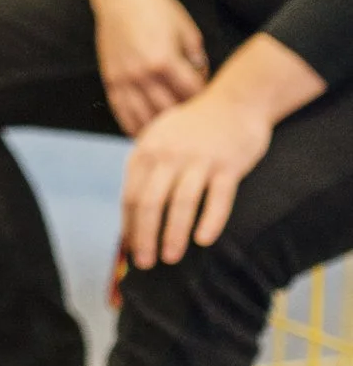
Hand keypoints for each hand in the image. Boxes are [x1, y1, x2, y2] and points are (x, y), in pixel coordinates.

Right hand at [89, 0, 206, 133]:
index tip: (215, 108)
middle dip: (185, 120)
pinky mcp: (110, 78)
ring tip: (174, 138)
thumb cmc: (158, 9)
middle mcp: (141, 73)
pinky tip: (144, 135)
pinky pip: (121, 111)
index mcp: (164, 60)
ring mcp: (123, 77)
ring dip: (159, 129)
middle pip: (168, 110)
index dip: (205, 102)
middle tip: (198, 127)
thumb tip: (203, 85)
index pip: (191, 94)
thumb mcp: (187, 30)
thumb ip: (197, 61)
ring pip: (143, 117)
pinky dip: (133, 125)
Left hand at [119, 32, 320, 266]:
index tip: (131, 249)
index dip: (129, 226)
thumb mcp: (160, 139)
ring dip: (173, 235)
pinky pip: (218, 198)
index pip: (130, 195)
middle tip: (145, 263)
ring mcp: (199, 159)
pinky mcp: (228, 165)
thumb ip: (146, 168)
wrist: (235, 101)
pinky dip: (210, 221)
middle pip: (150, 202)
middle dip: (145, 237)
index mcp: (147, 150)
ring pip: (181, 204)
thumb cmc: (195, 128)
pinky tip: (203, 241)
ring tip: (170, 258)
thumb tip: (132, 214)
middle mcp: (169, 154)